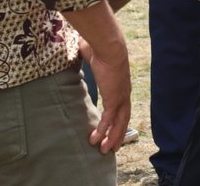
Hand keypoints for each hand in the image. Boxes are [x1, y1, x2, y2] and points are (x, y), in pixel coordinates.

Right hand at [78, 36, 130, 153]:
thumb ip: (87, 56)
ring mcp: (120, 98)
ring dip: (111, 138)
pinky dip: (103, 131)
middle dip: (117, 134)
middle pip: (123, 119)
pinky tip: (95, 140)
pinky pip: (108, 120)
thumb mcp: (93, 55)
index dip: (118, 118)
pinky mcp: (114, 100)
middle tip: (112, 148)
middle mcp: (123, 94)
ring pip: (118, 123)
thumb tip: (76, 47)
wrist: (110, 48)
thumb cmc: (102, 48)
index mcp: (119, 85)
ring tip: (104, 151)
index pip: (121, 106)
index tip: (112, 128)